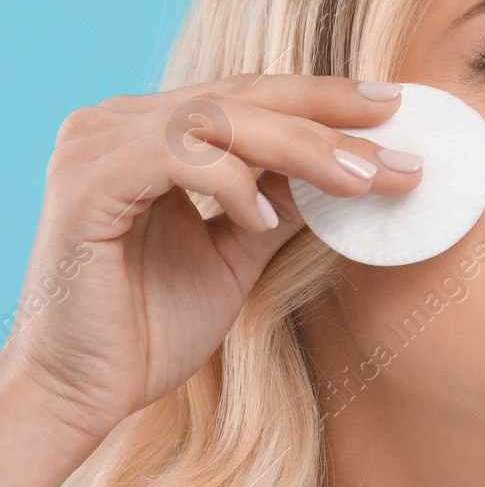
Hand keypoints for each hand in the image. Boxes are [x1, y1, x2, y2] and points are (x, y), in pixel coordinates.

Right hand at [0, 73, 421, 440]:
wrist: (86, 390)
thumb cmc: (150, 326)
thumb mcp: (238, 252)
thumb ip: (281, 203)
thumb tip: (348, 170)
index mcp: (149, 132)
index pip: (248, 96)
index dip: (323, 98)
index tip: (394, 108)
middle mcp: (116, 125)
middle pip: (242, 96)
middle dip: (329, 117)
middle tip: (396, 139)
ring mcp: (95, 148)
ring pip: (219, 118)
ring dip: (301, 147)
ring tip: (359, 182)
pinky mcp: (86, 185)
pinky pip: (176, 157)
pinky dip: (233, 183)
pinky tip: (266, 219)